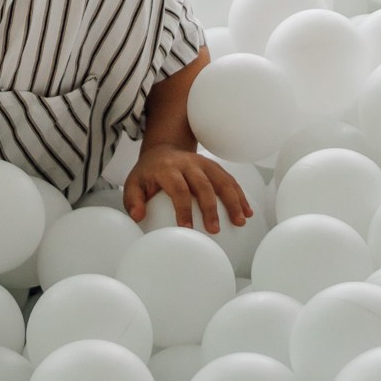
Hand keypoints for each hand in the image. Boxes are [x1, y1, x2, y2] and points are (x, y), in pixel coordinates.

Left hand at [124, 146, 252, 234]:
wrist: (162, 150)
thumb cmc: (148, 174)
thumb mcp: (133, 183)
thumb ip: (133, 200)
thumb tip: (138, 217)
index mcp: (167, 168)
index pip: (178, 188)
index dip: (184, 208)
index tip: (187, 229)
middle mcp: (188, 163)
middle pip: (203, 185)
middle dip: (210, 208)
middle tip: (214, 229)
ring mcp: (203, 163)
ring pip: (221, 180)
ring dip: (233, 200)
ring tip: (240, 221)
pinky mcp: (214, 166)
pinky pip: (229, 179)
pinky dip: (240, 195)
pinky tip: (247, 211)